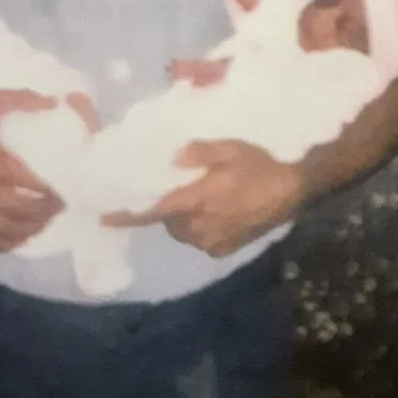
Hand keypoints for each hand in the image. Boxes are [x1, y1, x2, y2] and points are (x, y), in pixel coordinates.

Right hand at [0, 89, 82, 252]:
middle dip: (47, 210)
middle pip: (25, 213)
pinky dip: (8, 240)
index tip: (68, 185)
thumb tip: (57, 102)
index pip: (35, 186)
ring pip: (8, 232)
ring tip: (47, 219)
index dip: (54, 189)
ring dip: (31, 227)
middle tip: (62, 204)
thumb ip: (24, 101)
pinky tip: (20, 235)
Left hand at [103, 140, 305, 257]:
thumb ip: (198, 152)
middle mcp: (200, 227)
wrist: (294, 189)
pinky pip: (200, 238)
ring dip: (184, 216)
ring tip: (202, 195)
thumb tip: (171, 157)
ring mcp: (214, 241)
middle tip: (181, 185)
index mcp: (197, 201)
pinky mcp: (225, 249)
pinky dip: (201, 225)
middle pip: (168, 221)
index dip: (127, 215)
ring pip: (183, 231)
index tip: (104, 216)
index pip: (153, 211)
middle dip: (168, 206)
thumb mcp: (228, 148)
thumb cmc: (259, 165)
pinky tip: (218, 209)